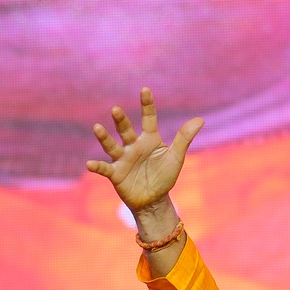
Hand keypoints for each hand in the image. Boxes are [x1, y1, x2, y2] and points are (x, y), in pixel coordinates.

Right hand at [87, 87, 203, 216]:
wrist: (154, 200)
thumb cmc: (164, 176)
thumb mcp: (175, 157)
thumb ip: (184, 138)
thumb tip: (200, 119)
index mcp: (149, 139)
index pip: (148, 118)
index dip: (147, 105)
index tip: (145, 90)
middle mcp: (133, 145)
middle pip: (125, 130)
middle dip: (121, 120)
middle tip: (116, 109)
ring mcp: (123, 159)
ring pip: (112, 145)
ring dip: (104, 137)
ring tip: (97, 127)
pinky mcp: (116, 173)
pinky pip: (104, 168)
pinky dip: (97, 166)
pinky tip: (89, 164)